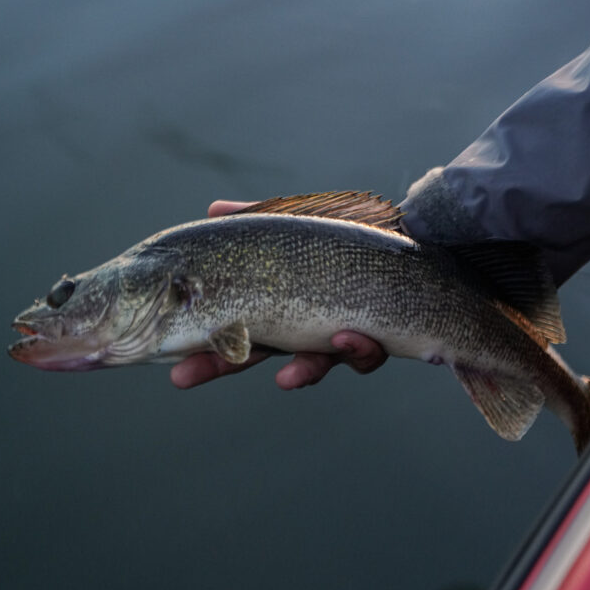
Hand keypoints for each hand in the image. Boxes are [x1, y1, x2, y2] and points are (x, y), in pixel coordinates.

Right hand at [170, 200, 387, 389]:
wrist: (414, 238)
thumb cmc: (346, 235)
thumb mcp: (294, 224)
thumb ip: (256, 219)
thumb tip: (213, 210)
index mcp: (275, 303)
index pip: (232, 332)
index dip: (205, 353)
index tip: (175, 370)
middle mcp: (301, 325)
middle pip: (256, 355)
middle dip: (222, 367)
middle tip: (182, 378)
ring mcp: (338, 336)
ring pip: (315, 365)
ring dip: (301, 373)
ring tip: (286, 380)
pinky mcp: (379, 338)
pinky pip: (366, 354)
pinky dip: (355, 349)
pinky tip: (348, 336)